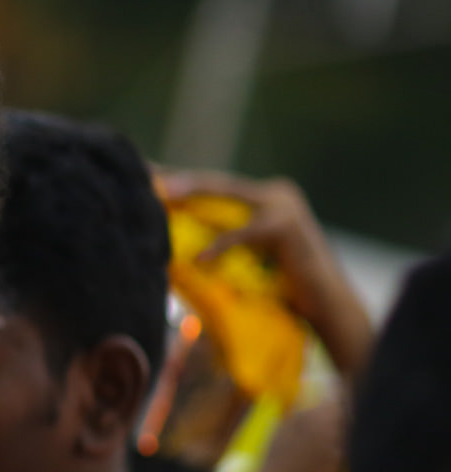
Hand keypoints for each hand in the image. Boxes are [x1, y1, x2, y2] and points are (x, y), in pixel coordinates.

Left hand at [158, 170, 374, 379]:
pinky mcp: (287, 227)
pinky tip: (200, 259)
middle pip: (217, 183)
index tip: (147, 171)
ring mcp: (284, 205)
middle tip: (145, 175)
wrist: (325, 301)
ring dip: (193, 193)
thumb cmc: (280, 282)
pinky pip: (244, 234)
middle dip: (180, 179)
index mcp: (264, 195)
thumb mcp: (244, 251)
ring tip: (164, 194)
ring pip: (228, 195)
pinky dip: (221, 245)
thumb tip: (172, 226)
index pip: (215, 184)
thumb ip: (220, 231)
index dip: (181, 178)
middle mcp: (275, 192)